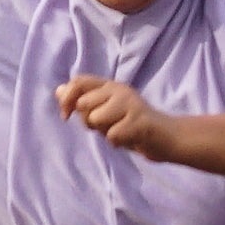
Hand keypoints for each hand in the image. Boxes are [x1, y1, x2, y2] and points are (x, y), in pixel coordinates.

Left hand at [55, 77, 180, 161]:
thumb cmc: (131, 125)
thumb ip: (84, 102)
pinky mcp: (140, 121)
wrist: (166, 138)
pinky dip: (119, 143)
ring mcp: (131, 104)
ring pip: (96, 119)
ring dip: (105, 132)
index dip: (66, 99)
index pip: (78, 82)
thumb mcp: (105, 112)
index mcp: (110, 86)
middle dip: (89, 122)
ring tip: (121, 130)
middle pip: (84, 105)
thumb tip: (58, 91)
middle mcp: (120, 90)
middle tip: (108, 126)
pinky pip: (112, 136)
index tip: (65, 116)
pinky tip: (131, 138)